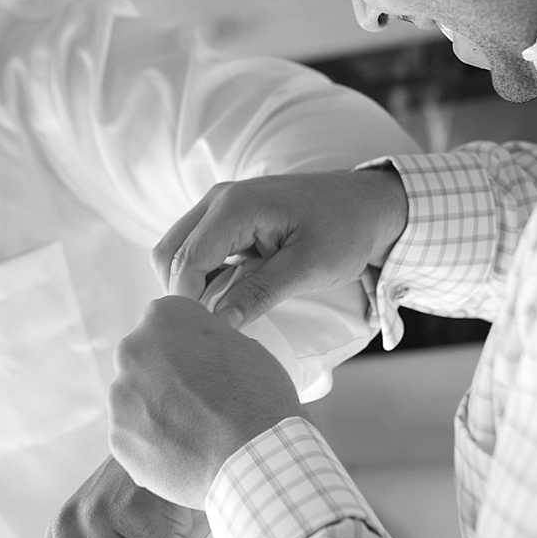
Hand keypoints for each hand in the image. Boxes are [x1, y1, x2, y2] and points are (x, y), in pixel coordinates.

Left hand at [111, 297, 303, 508]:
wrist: (253, 458)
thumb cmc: (256, 400)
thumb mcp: (245, 347)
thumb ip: (208, 338)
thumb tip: (200, 348)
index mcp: (164, 319)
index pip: (166, 323)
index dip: (186, 345)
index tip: (200, 363)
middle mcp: (133, 351)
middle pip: (143, 359)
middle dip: (164, 377)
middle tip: (197, 401)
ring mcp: (121, 396)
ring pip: (134, 399)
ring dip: (156, 410)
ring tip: (192, 432)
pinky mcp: (118, 437)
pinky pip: (132, 436)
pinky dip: (151, 444)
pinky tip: (181, 452)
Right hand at [154, 168, 407, 328]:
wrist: (367, 204)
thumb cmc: (345, 230)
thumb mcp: (308, 267)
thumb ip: (259, 294)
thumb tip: (218, 324)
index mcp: (235, 207)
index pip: (187, 260)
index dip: (188, 303)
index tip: (204, 337)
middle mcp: (217, 200)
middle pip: (169, 253)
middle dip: (180, 294)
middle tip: (209, 330)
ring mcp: (219, 205)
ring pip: (177, 251)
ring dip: (188, 285)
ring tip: (218, 317)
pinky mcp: (226, 217)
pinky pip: (195, 248)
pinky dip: (200, 276)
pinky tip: (226, 298)